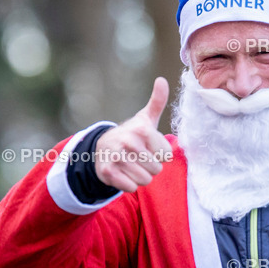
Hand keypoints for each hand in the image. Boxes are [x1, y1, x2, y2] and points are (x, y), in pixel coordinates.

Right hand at [95, 77, 171, 192]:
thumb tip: (162, 80)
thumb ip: (157, 101)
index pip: (166, 156)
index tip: (148, 147)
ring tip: (131, 165)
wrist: (102, 148)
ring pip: (144, 180)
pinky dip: (128, 184)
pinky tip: (122, 173)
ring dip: (140, 176)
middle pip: (156, 169)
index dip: (159, 155)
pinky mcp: (107, 172)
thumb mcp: (145, 119)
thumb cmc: (132, 135)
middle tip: (138, 158)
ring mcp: (116, 157)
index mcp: (142, 130)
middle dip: (149, 167)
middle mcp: (128, 142)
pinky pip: (130, 187)